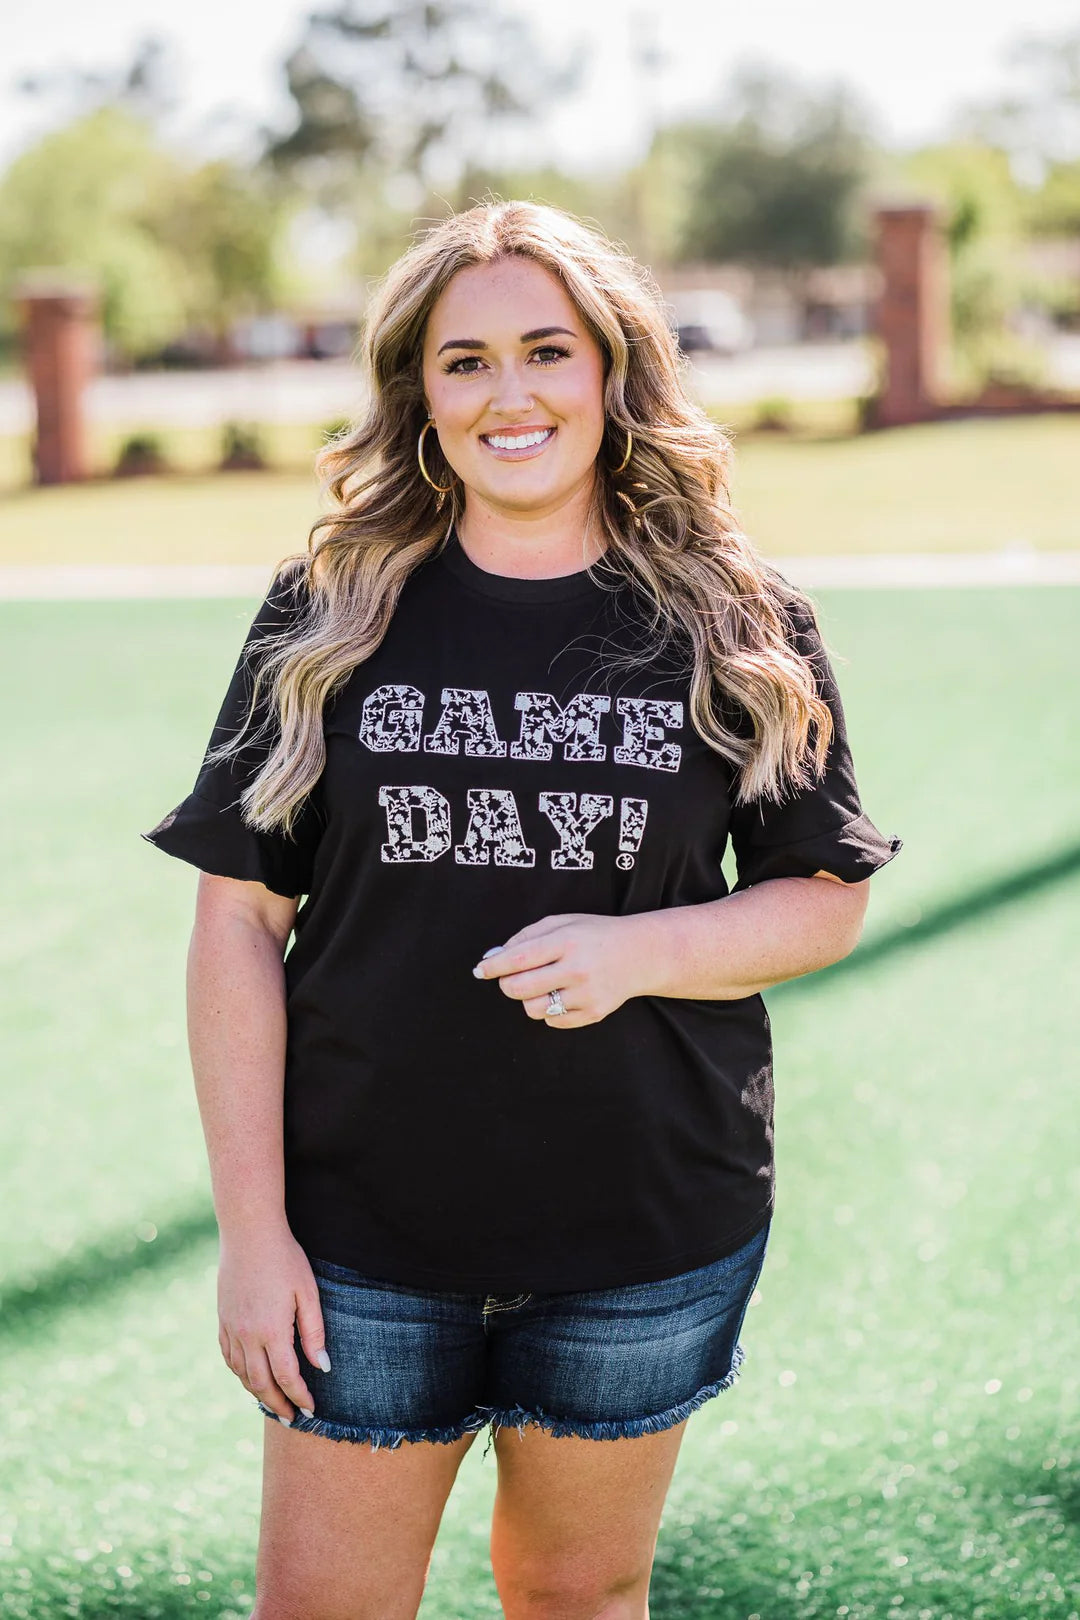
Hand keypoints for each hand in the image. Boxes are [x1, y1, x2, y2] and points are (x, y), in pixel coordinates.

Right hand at [217, 1225, 329, 1425]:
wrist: (249, 1233)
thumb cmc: (285, 1258)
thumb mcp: (308, 1292)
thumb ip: (314, 1332)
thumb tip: (323, 1367)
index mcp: (271, 1330)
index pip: (286, 1377)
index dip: (299, 1397)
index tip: (310, 1410)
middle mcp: (247, 1335)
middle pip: (261, 1383)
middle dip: (278, 1404)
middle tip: (291, 1418)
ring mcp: (231, 1328)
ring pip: (242, 1373)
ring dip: (257, 1391)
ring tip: (273, 1401)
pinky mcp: (222, 1319)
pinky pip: (228, 1356)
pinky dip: (240, 1373)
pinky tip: (250, 1375)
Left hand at [472, 912, 648, 1027]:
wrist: (640, 954)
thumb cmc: (594, 934)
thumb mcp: (563, 922)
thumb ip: (526, 936)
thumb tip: (493, 957)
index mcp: (567, 941)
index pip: (518, 958)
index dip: (494, 966)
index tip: (481, 969)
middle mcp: (577, 969)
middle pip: (520, 988)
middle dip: (507, 984)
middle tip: (510, 979)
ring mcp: (587, 995)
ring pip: (533, 1009)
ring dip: (528, 998)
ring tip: (540, 985)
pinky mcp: (594, 1014)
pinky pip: (553, 1021)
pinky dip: (549, 1010)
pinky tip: (560, 994)